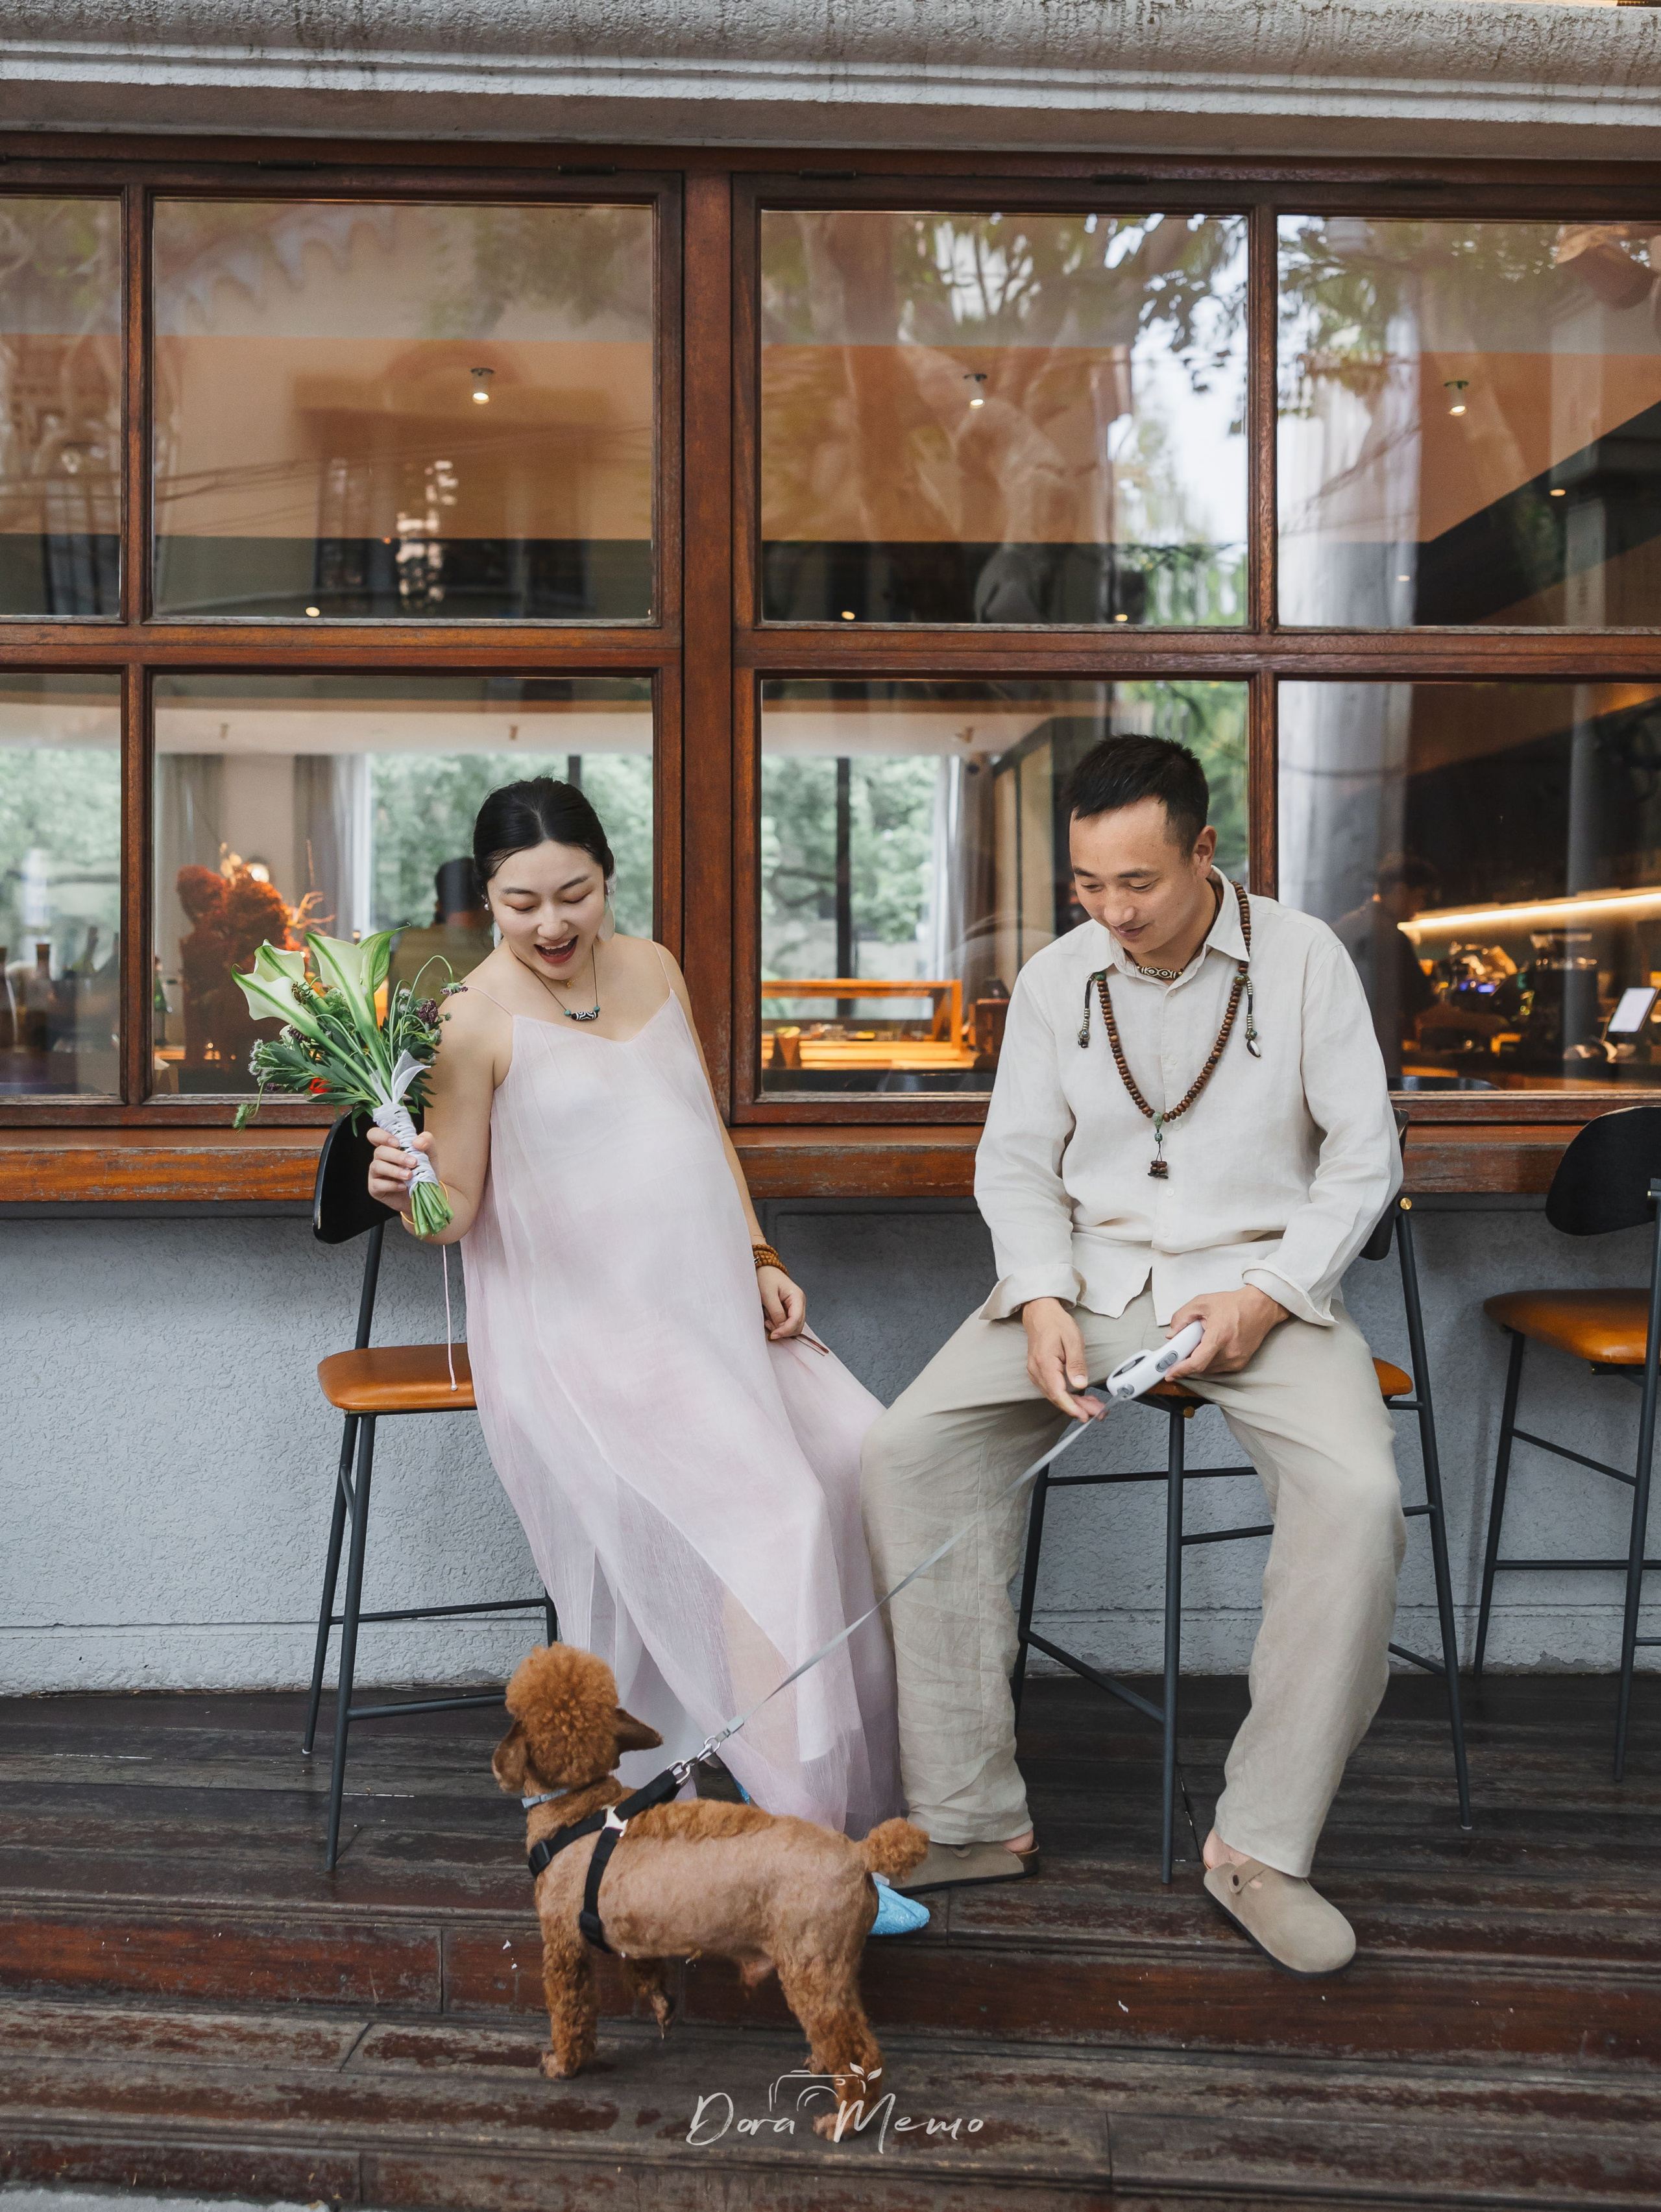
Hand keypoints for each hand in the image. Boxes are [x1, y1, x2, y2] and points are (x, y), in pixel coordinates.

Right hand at [367, 1122, 434, 1215]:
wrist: (425, 1195)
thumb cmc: (424, 1171)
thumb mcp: (430, 1154)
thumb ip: (427, 1141)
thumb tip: (417, 1142)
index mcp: (389, 1146)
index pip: (375, 1134)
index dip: (382, 1136)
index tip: (397, 1143)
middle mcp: (380, 1158)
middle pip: (379, 1151)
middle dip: (397, 1156)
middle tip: (414, 1163)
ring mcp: (375, 1173)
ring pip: (376, 1166)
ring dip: (394, 1170)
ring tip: (409, 1176)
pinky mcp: (375, 1188)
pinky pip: (377, 1184)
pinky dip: (391, 1185)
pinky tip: (403, 1187)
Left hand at [759, 1265, 805, 1340]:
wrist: (763, 1270)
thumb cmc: (766, 1278)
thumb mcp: (768, 1295)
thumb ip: (776, 1312)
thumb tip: (781, 1328)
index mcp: (797, 1297)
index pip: (796, 1320)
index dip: (785, 1330)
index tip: (773, 1334)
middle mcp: (799, 1303)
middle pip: (797, 1326)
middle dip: (783, 1330)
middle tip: (768, 1324)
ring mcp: (795, 1307)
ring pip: (793, 1327)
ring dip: (780, 1328)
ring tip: (768, 1318)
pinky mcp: (789, 1310)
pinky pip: (787, 1323)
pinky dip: (778, 1324)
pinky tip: (769, 1317)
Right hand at [1022, 1297, 1104, 1423]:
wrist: (1040, 1313)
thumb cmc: (1056, 1323)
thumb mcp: (1073, 1339)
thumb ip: (1076, 1364)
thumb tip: (1081, 1384)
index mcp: (1044, 1363)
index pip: (1057, 1392)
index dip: (1072, 1407)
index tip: (1084, 1415)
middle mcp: (1037, 1371)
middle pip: (1057, 1397)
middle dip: (1078, 1408)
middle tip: (1097, 1412)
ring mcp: (1036, 1373)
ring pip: (1055, 1395)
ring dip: (1075, 1404)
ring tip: (1094, 1407)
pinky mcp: (1040, 1373)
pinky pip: (1053, 1389)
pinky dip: (1068, 1396)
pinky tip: (1081, 1398)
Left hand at [1164, 1286, 1286, 1379]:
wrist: (1261, 1307)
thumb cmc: (1233, 1304)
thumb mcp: (1202, 1303)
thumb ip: (1182, 1317)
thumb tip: (1172, 1335)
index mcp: (1219, 1336)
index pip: (1197, 1362)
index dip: (1181, 1370)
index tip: (1169, 1373)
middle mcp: (1229, 1352)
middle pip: (1200, 1367)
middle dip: (1187, 1361)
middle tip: (1181, 1349)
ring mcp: (1237, 1360)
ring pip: (1208, 1369)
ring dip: (1199, 1361)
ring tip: (1200, 1342)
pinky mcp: (1241, 1363)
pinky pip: (1218, 1368)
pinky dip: (1209, 1361)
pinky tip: (1211, 1346)